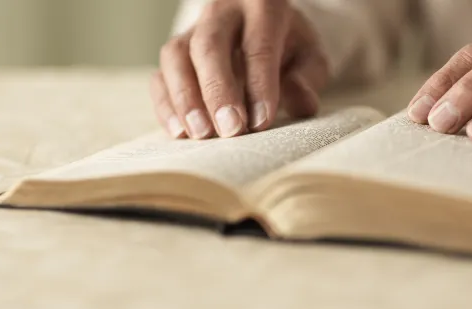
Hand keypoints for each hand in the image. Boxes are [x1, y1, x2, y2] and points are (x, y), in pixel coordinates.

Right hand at [150, 0, 328, 138]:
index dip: (259, 85)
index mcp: (262, 6)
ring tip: (201, 134)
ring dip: (186, 99)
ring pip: (176, 57)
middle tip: (230, 130)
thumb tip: (301, 103)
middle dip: (218, 91)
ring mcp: (192, 31)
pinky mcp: (175, 54)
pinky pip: (160, 76)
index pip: (258, 45)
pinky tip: (179, 132)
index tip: (261, 122)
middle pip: (209, 46)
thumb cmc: (290, 48)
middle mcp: (222, 12)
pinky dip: (166, 105)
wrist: (265, 32)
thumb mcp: (310, 59)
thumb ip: (308, 80)